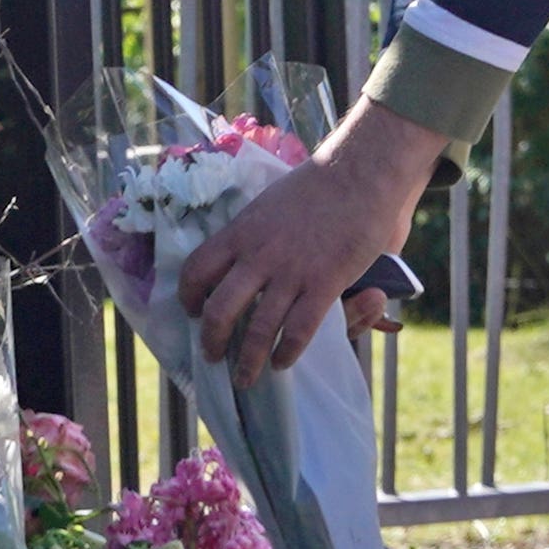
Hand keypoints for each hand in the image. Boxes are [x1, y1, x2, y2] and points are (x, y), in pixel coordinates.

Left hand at [175, 107, 439, 378]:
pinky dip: (286, 352)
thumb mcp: (270, 203)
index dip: (189, 297)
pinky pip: (298, 330)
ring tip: (244, 378)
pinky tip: (282, 363)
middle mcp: (257, 255)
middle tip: (212, 356)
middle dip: (212, 340)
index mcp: (240, 231)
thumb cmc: (319, 183)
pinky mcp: (323, 283)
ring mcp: (290, 272)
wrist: (359, 171)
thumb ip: (258, 233)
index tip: (192, 312)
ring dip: (247, 360)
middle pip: (219, 310)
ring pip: (257, 329)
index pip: (196, 269)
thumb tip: (248, 251)